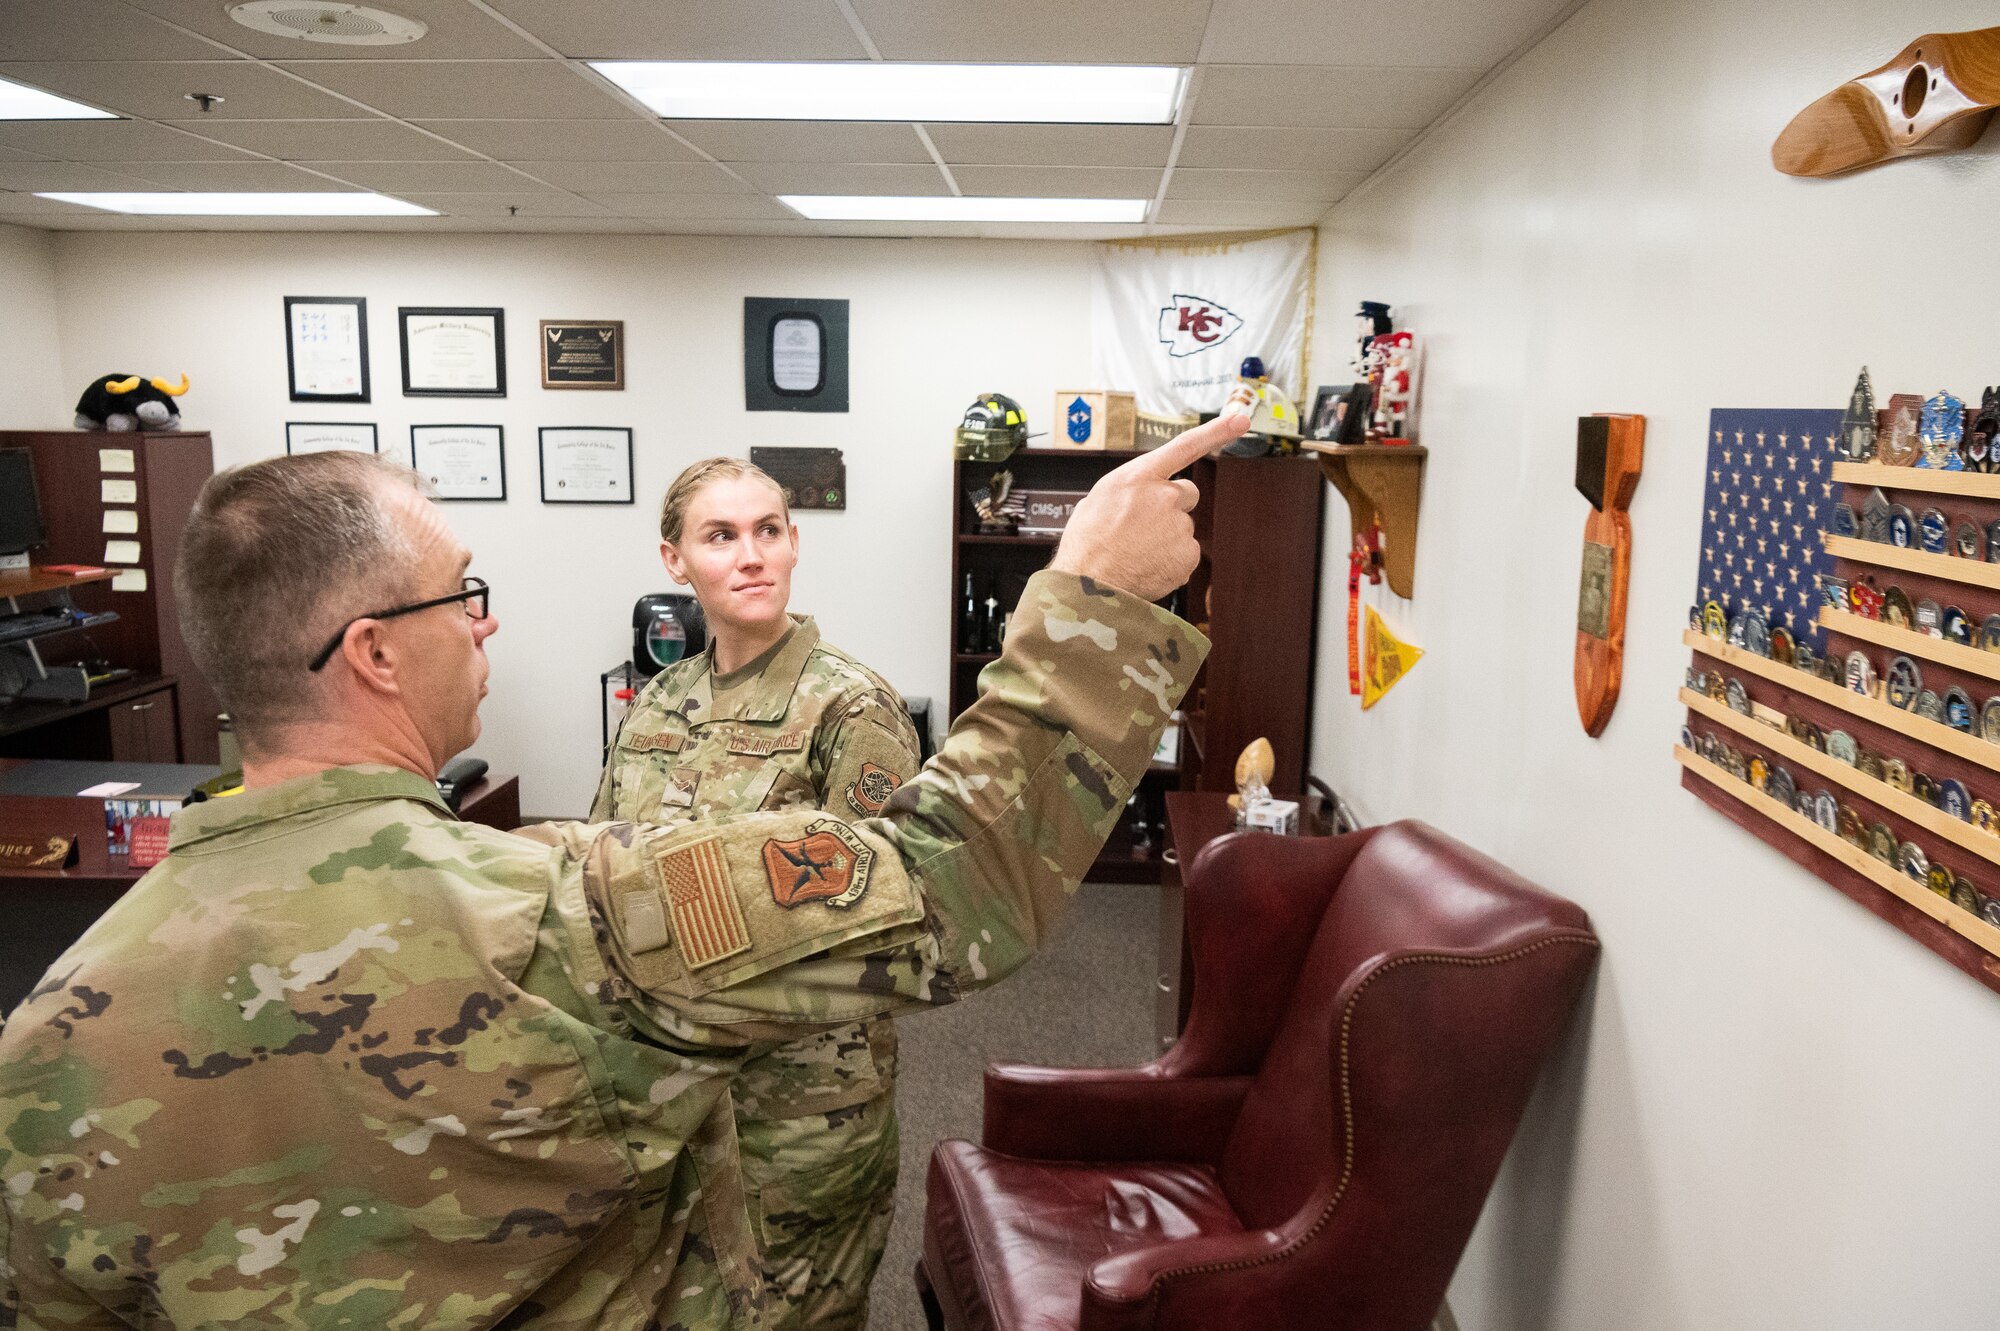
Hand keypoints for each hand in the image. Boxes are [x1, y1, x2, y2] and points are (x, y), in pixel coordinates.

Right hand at [1049, 413, 1249, 601]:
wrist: (1089, 585)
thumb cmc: (1087, 545)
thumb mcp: (1096, 501)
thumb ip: (1128, 490)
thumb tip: (1137, 496)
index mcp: (1138, 477)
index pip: (1185, 446)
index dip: (1217, 430)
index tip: (1242, 419)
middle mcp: (1163, 496)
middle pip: (1186, 493)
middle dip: (1171, 507)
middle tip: (1143, 527)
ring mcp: (1178, 525)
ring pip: (1182, 527)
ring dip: (1165, 537)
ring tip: (1136, 552)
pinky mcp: (1187, 554)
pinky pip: (1185, 553)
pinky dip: (1170, 561)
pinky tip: (1147, 566)